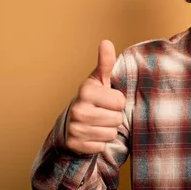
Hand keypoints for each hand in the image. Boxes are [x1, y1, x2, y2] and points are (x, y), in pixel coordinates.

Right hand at [65, 40, 124, 154]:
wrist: (70, 123)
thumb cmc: (91, 99)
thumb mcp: (99, 80)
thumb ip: (105, 63)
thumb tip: (106, 42)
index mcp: (86, 91)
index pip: (120, 101)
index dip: (117, 102)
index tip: (107, 100)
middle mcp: (78, 109)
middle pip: (117, 119)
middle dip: (114, 118)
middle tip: (103, 113)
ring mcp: (75, 128)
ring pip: (111, 134)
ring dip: (108, 131)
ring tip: (98, 124)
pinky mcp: (75, 145)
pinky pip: (101, 147)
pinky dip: (99, 143)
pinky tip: (92, 135)